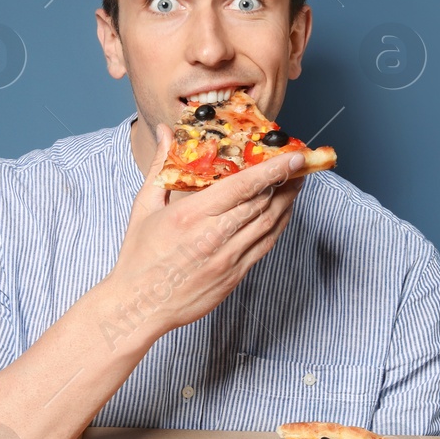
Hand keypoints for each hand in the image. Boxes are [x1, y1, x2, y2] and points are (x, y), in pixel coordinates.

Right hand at [102, 123, 303, 341]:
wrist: (140, 307)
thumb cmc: (139, 256)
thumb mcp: (144, 207)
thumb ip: (161, 165)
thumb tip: (166, 131)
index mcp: (190, 215)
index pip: (242, 187)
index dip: (273, 170)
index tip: (293, 156)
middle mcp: (213, 236)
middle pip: (262, 203)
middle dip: (287, 181)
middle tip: (301, 163)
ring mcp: (227, 259)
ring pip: (269, 224)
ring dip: (288, 202)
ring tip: (298, 182)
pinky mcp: (234, 276)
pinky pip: (265, 246)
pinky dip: (279, 226)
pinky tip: (284, 212)